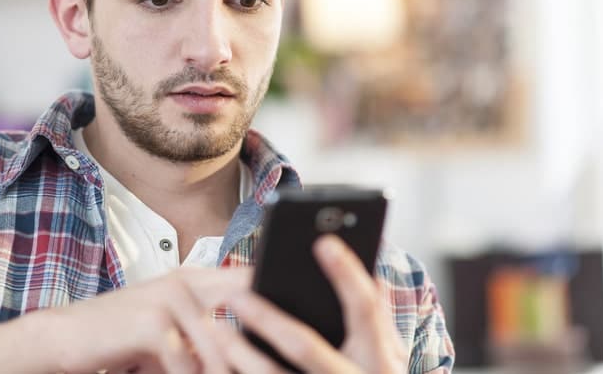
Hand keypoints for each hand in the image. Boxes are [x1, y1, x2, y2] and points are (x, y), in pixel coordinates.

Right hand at [42, 266, 254, 373]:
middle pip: (245, 314)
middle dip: (253, 353)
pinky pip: (187, 365)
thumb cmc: (118, 337)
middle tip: (265, 371)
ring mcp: (170, 299)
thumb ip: (205, 333)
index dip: (274, 306)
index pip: (248, 284)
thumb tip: (249, 354)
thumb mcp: (168, 329)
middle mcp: (185, 283)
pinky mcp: (153, 323)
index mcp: (192, 279)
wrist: (62, 337)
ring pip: (219, 348)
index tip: (291, 332)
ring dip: (220, 371)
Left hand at [216, 235, 407, 372]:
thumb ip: (377, 314)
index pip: (366, 309)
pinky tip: (211, 364)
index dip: (347, 274)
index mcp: (380, 358)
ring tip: (215, 327)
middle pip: (305, 347)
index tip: (324, 241)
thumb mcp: (391, 353)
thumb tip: (364, 264)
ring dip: (240, 353)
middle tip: (234, 294)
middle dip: (267, 318)